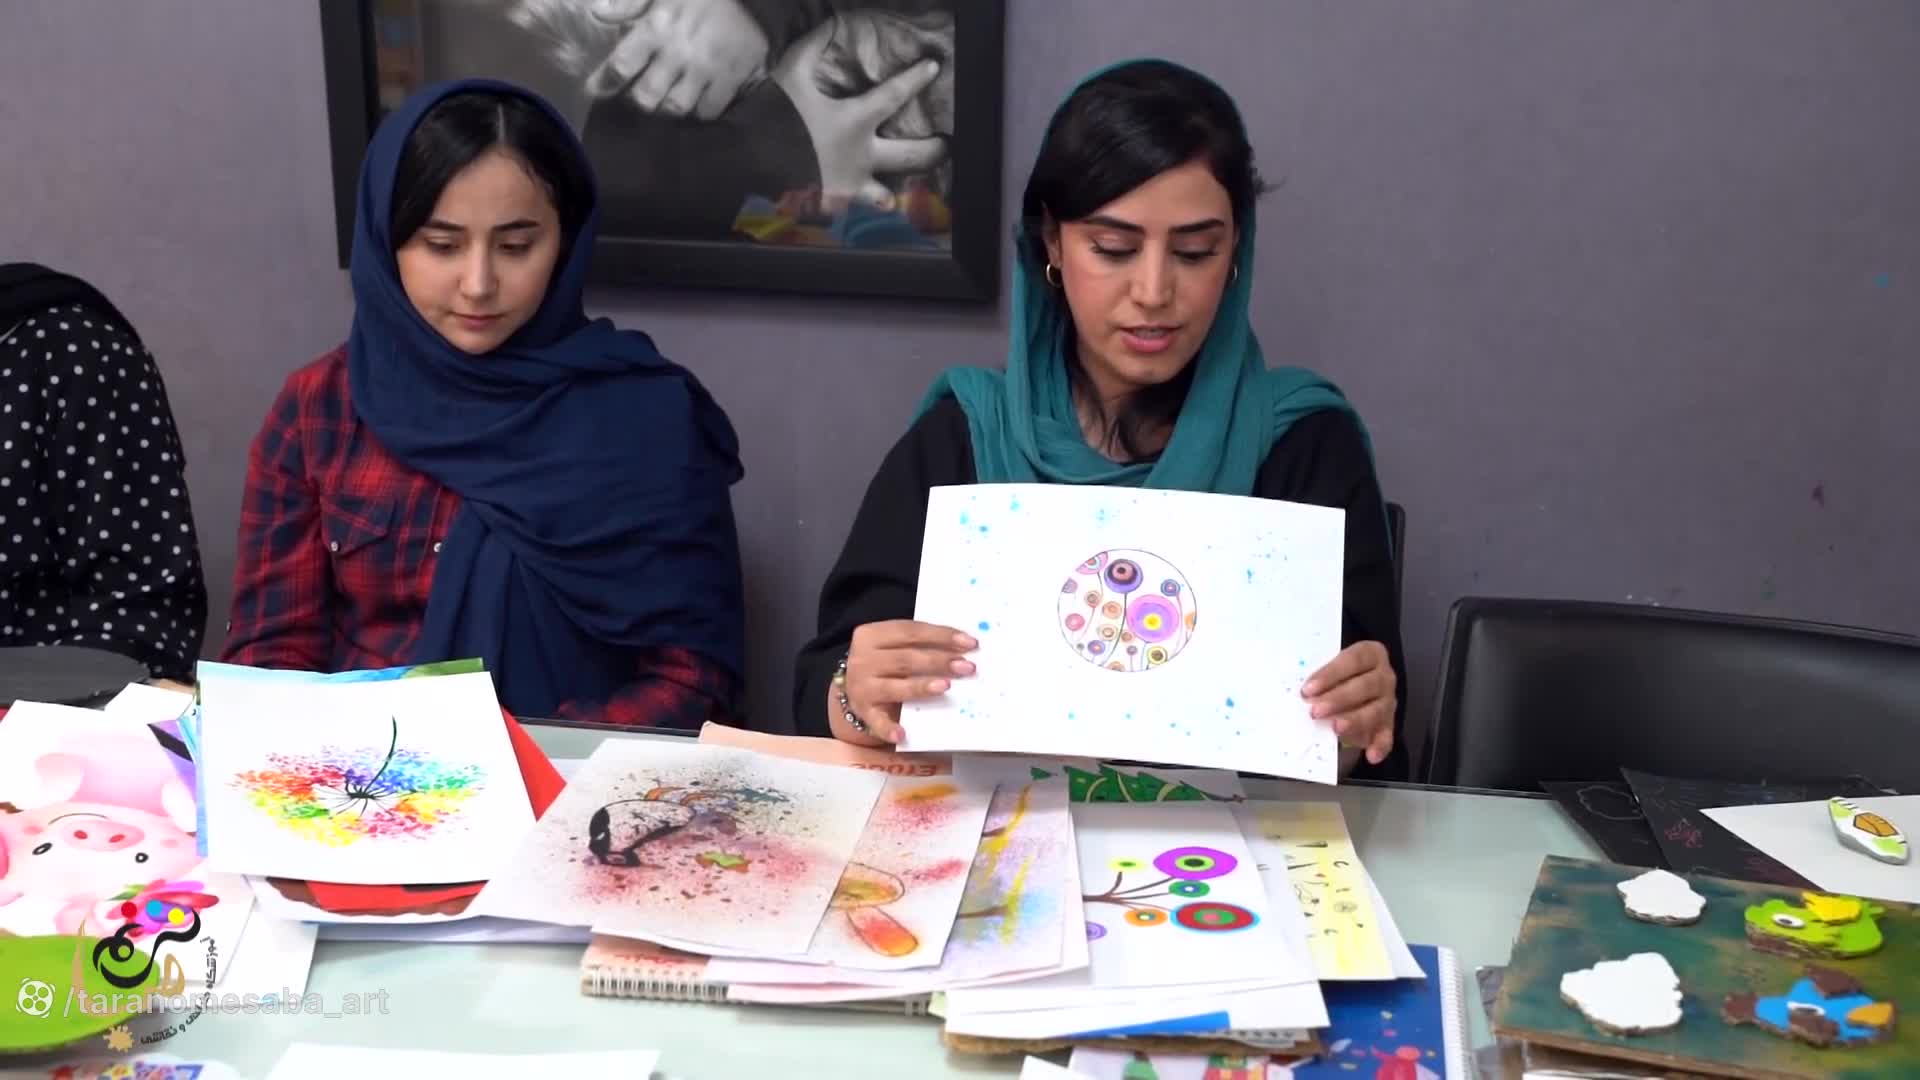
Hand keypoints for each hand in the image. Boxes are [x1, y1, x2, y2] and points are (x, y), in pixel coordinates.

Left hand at [585, 0, 769, 119]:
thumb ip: (629, 3)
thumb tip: (596, 13)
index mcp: (656, 27)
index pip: (621, 64)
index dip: (603, 82)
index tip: (595, 90)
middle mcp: (677, 53)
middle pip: (645, 97)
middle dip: (637, 101)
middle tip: (638, 96)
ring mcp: (705, 70)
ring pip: (674, 108)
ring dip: (666, 107)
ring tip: (666, 100)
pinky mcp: (730, 80)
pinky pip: (707, 111)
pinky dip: (698, 111)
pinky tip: (696, 100)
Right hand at [770, 19, 947, 208]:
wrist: (748, 164)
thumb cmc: (773, 117)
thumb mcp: (790, 74)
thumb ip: (811, 48)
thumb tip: (829, 24)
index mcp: (854, 122)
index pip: (894, 96)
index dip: (916, 79)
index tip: (934, 68)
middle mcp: (861, 158)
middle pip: (910, 157)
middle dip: (933, 151)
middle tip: (945, 146)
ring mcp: (849, 187)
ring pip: (887, 197)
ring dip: (898, 193)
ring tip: (908, 194)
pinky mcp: (832, 208)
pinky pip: (853, 213)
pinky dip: (859, 213)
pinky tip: (865, 214)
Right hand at [828, 620, 976, 745]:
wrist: (854, 686)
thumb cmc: (885, 663)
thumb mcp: (894, 645)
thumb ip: (920, 644)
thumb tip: (963, 647)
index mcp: (872, 635)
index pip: (910, 631)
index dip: (941, 635)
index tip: (969, 642)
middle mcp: (863, 659)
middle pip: (905, 659)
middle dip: (939, 661)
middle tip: (967, 666)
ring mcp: (861, 687)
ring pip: (894, 686)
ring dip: (921, 686)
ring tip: (946, 686)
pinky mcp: (863, 712)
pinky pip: (877, 722)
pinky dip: (888, 729)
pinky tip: (902, 734)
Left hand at [1301, 641, 1395, 766]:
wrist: (1356, 683)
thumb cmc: (1338, 673)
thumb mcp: (1332, 667)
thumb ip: (1322, 677)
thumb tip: (1302, 693)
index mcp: (1370, 654)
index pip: (1353, 660)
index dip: (1331, 674)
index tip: (1308, 688)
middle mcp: (1384, 676)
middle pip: (1365, 686)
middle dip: (1339, 699)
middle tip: (1316, 711)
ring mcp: (1388, 700)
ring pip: (1375, 710)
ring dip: (1355, 720)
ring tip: (1336, 728)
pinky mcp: (1389, 722)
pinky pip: (1387, 735)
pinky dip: (1380, 746)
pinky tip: (1371, 755)